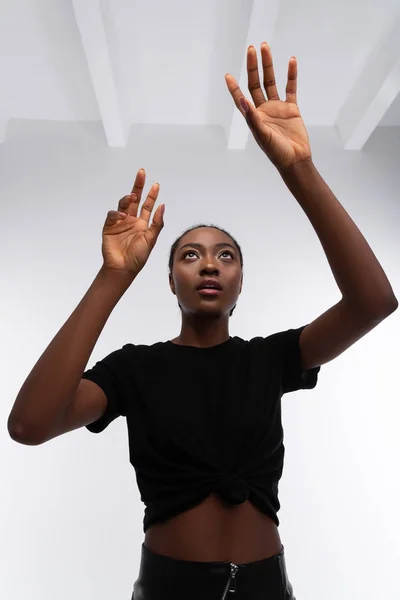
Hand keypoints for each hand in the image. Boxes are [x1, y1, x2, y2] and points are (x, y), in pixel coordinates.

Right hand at [102, 169, 163, 274]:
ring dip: (127, 198)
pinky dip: (116, 214)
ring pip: (123, 205)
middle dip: (138, 187)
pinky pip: (112, 216)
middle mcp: (131, 221)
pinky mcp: (109, 227)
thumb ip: (157, 223)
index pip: (147, 205)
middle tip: (141, 173)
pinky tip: (122, 216)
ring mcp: (120, 223)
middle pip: (134, 200)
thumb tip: (162, 206)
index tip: (156, 184)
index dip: (151, 195)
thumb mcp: (151, 239)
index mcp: (142, 223)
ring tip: (132, 196)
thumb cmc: (138, 257)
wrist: (123, 268)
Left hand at [225, 42, 311, 170]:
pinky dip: (291, 75)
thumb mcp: (262, 135)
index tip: (228, 75)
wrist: (295, 160)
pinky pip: (290, 88)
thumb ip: (253, 119)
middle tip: (251, 48)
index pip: (241, 98)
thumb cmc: (276, 152)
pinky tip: (291, 61)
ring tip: (266, 47)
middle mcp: (263, 110)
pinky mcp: (291, 109)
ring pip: (271, 82)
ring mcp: (277, 108)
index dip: (234, 88)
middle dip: (253, 66)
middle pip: (255, 84)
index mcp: (253, 117)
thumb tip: (242, 100)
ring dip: (268, 65)